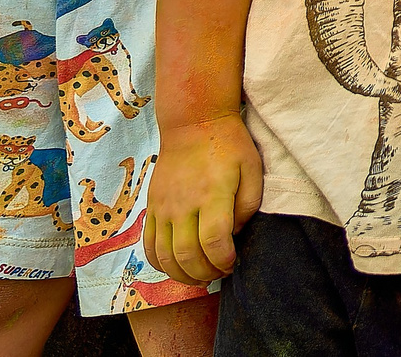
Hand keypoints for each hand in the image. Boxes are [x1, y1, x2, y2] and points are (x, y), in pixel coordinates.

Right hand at [144, 115, 262, 282]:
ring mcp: (163, 208)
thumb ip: (248, 205)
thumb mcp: (252, 168)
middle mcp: (183, 204)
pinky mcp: (151, 207)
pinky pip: (148, 245)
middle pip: (187, 255)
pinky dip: (159, 264)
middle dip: (206, 273)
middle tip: (220, 273)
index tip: (233, 262)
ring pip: (164, 256)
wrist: (193, 123)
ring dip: (182, 275)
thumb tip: (235, 234)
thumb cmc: (229, 145)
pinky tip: (175, 267)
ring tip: (201, 276)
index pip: (213, 240)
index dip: (223, 260)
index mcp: (212, 194)